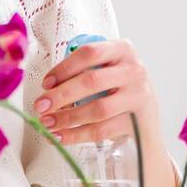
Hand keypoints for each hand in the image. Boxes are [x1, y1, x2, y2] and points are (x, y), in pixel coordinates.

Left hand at [34, 37, 159, 147]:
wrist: (145, 117)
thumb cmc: (119, 88)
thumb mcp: (107, 70)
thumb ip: (83, 70)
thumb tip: (48, 88)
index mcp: (122, 50)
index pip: (90, 53)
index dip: (64, 68)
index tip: (46, 83)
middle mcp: (134, 71)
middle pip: (91, 81)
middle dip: (61, 95)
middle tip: (40, 105)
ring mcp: (138, 97)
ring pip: (97, 109)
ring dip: (67, 117)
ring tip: (47, 123)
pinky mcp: (137, 122)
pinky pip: (101, 130)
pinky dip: (76, 135)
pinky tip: (60, 136)